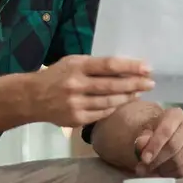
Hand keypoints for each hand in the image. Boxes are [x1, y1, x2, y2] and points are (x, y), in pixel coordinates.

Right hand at [19, 56, 152, 126]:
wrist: (32, 97)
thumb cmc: (57, 76)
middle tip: (150, 83)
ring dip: (127, 97)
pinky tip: (121, 103)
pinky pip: (102, 113)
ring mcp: (76, 104)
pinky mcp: (76, 119)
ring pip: (109, 101)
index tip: (147, 68)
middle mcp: (76, 85)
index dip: (130, 66)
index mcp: (77, 66)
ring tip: (138, 93)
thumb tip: (126, 69)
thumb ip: (95, 66)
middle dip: (135, 84)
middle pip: (113, 85)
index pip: (109, 65)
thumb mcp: (73, 62)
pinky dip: (114, 107)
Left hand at [133, 107, 182, 177]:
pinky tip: (163, 172)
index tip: (144, 159)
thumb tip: (141, 143)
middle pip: (173, 147)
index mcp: (175, 115)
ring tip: (152, 170)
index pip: (166, 131)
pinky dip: (172, 174)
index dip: (154, 146)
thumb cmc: (154, 132)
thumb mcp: (144, 130)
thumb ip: (142, 136)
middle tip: (145, 167)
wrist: (164, 137)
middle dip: (157, 160)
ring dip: (163, 169)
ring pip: (180, 161)